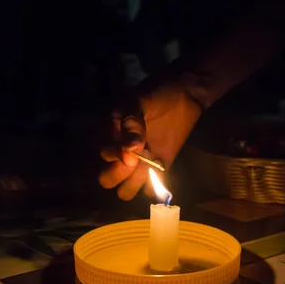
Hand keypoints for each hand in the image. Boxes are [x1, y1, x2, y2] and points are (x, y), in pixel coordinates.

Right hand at [98, 79, 201, 199]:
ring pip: (125, 190)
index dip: (113, 156)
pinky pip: (149, 190)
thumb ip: (131, 123)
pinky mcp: (157, 169)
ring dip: (135, 182)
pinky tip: (161, 167)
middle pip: (106, 180)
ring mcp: (138, 164)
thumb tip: (130, 150)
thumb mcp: (139, 100)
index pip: (99, 156)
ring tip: (149, 165)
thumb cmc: (156, 93)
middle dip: (119, 174)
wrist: (185, 94)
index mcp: (108, 135)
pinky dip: (154, 185)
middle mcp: (119, 153)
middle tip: (136, 161)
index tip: (131, 152)